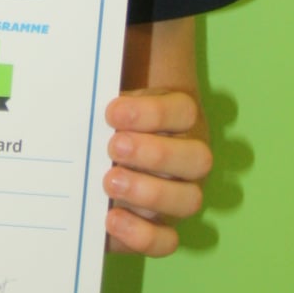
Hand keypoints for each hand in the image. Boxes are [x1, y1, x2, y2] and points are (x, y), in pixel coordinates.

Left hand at [102, 87, 210, 256]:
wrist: (95, 152)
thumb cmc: (104, 120)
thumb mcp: (108, 95)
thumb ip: (113, 79)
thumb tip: (100, 51)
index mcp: (181, 119)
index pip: (183, 112)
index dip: (151, 113)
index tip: (111, 112)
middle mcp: (188, 159)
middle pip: (198, 159)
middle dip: (154, 153)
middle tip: (113, 147)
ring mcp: (177, 196)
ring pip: (189, 201)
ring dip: (149, 193)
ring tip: (109, 181)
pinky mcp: (156, 228)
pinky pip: (166, 241)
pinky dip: (143, 235)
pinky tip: (111, 219)